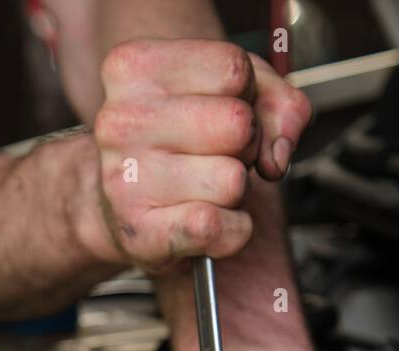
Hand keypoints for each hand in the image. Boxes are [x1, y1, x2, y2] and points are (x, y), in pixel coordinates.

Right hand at [92, 39, 311, 272]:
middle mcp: (121, 121)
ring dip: (236, 190)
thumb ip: (277, 102)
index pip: (234, 69)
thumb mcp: (231, 95)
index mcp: (135, 69)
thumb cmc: (178, 142)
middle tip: (218, 154)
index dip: (247, 96)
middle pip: (238, 124)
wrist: (124, 206)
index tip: (222, 111)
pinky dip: (232, 231)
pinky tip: (210, 221)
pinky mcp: (140, 233)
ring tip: (205, 186)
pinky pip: (215, 228)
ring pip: (233, 180)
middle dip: (246, 144)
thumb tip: (277, 154)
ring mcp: (125, 179)